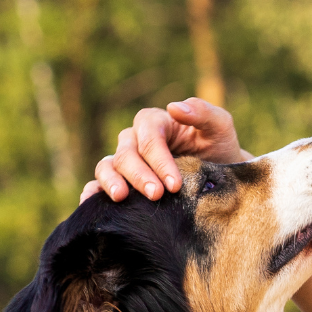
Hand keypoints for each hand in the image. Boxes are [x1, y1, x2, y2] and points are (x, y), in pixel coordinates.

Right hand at [81, 98, 246, 203]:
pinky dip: (92, 192)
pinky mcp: (120, 180)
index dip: (159, 159)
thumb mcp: (220, 127)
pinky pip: (97, 184)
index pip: (149, 137)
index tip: (174, 184)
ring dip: (111, 181)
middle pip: (126, 153)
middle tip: (156, 195)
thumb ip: (203, 112)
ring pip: (106, 166)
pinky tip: (91, 203)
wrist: (221, 178)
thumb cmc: (219, 148)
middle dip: (140, 175)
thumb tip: (174, 107)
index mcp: (155, 122)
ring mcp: (124, 161)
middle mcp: (134, 139)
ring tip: (121, 198)